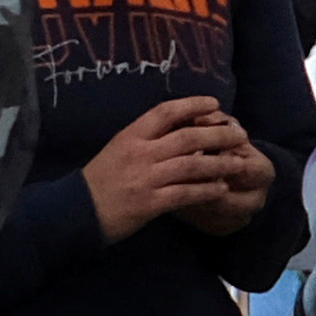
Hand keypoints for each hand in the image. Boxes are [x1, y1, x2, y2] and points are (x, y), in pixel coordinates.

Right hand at [80, 98, 269, 241]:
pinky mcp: (149, 203)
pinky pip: (185, 193)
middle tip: (240, 134)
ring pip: (192, 164)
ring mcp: (145, 178)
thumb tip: (181, 132)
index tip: (214, 103)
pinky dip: (206, 190)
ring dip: (219, 163)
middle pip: (187, 137)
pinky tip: (221, 189)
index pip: (165, 112)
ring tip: (239, 163)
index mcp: (130, 135)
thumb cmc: (99, 180)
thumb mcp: (117, 149)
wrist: (75, 211)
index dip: (192, 105)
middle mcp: (140, 152)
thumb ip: (145, 140)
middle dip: (218, 134)